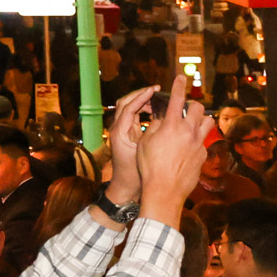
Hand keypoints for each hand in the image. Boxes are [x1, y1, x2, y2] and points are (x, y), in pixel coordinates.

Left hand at [99, 84, 159, 206]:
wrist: (125, 186)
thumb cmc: (135, 172)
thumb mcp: (143, 152)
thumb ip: (149, 134)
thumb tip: (160, 118)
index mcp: (119, 131)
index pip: (129, 106)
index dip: (142, 96)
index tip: (155, 90)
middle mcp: (117, 128)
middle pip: (125, 102)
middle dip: (140, 94)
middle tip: (156, 90)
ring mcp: (120, 130)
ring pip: (128, 107)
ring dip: (141, 101)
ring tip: (157, 99)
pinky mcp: (125, 133)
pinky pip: (132, 115)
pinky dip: (141, 109)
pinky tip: (154, 111)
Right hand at [132, 75, 209, 229]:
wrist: (165, 189)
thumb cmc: (150, 166)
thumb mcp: (146, 142)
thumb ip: (156, 126)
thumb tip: (163, 119)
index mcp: (171, 126)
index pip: (176, 99)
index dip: (178, 86)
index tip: (181, 77)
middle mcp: (188, 132)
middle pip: (198, 108)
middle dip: (192, 105)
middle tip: (185, 110)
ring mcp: (199, 143)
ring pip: (208, 122)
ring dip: (201, 120)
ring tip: (191, 125)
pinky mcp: (203, 154)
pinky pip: (204, 141)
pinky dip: (197, 140)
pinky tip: (188, 149)